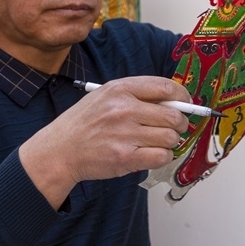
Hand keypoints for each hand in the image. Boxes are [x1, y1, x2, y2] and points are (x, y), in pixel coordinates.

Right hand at [19, 76, 190, 207]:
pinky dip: (162, 157)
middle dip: (180, 123)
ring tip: (156, 142)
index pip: (165, 87)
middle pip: (173, 115)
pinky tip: (151, 154)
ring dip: (169, 142)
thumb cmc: (84, 124)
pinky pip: (161, 156)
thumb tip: (174, 102)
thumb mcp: (105, 97)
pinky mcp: (125, 158)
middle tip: (174, 127)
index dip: (182, 96)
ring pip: (170, 138)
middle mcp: (123, 109)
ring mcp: (125, 134)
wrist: (59, 150)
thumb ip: (137, 95)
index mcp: (120, 89)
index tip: (185, 103)